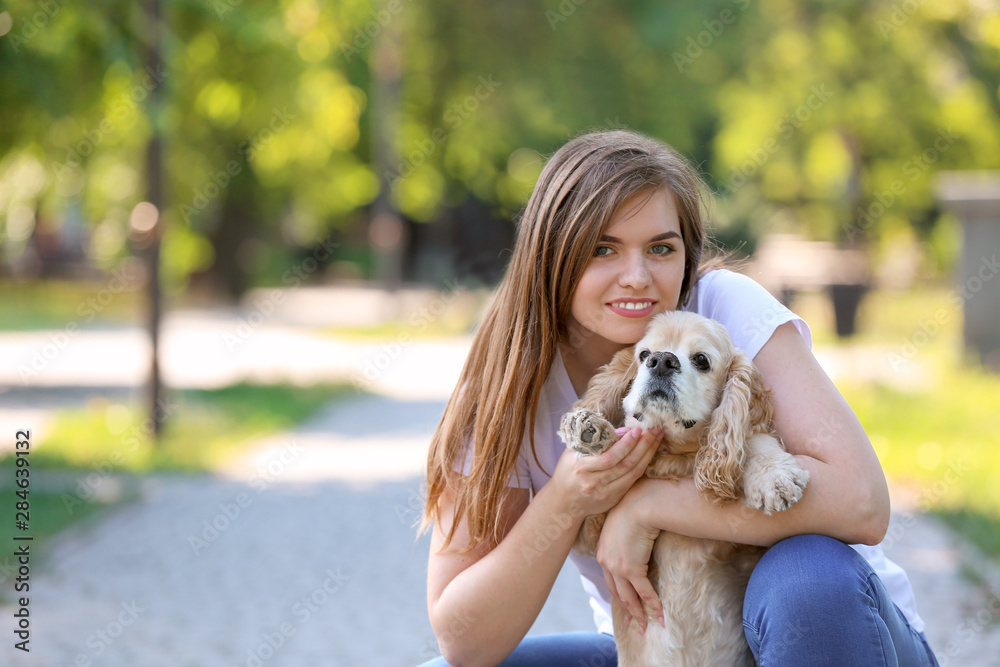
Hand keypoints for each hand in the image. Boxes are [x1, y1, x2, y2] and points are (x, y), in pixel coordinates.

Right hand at [551, 425, 661, 519]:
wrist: (563, 503)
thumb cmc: (567, 472)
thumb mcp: (573, 452)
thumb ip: (595, 440)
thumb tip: (623, 430)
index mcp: (582, 468)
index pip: (609, 456)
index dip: (626, 443)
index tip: (638, 429)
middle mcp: (594, 482)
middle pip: (625, 464)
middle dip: (644, 445)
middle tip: (655, 430)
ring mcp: (605, 493)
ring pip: (633, 473)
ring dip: (648, 454)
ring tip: (657, 438)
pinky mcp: (613, 500)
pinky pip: (632, 481)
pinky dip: (642, 466)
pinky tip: (649, 454)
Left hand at [596, 477, 663, 632]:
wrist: (639, 504)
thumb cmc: (634, 508)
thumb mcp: (622, 523)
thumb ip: (624, 535)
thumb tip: (634, 538)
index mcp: (602, 550)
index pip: (610, 578)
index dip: (618, 592)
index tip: (624, 604)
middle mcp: (606, 561)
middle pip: (617, 592)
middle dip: (627, 609)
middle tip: (633, 623)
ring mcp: (618, 567)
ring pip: (629, 597)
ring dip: (639, 613)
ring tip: (646, 626)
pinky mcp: (632, 569)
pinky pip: (644, 592)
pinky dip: (653, 605)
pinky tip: (660, 615)